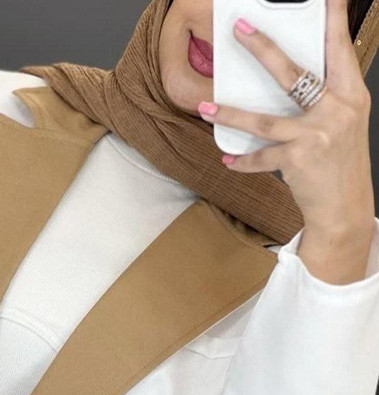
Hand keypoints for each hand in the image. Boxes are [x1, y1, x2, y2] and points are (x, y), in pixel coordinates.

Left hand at [197, 0, 375, 283]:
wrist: (344, 209)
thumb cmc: (339, 164)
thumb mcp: (343, 124)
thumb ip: (326, 98)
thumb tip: (294, 77)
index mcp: (352, 95)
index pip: (340, 50)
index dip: (332, 20)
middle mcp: (338, 111)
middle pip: (294, 73)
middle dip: (264, 49)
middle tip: (239, 31)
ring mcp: (317, 135)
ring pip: (264, 119)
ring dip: (231, 113)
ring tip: (206, 106)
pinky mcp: (298, 160)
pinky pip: (261, 157)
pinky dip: (243, 161)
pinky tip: (229, 160)